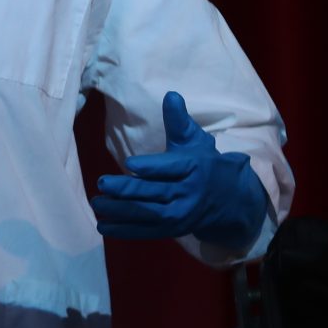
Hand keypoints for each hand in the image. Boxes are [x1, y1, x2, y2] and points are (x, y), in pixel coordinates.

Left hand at [92, 91, 268, 245]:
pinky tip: (104, 226)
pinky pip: (147, 231)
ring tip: (97, 203)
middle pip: (156, 192)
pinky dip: (125, 231)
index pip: (171, 168)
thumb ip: (178, 121)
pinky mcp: (173, 230)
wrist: (229, 201)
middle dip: (127, 189)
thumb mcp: (195, 140)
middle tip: (102, 183)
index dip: (151, 167)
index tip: (130, 163)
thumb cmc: (204, 164)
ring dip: (121, 211)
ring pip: (149, 214)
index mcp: (194, 167)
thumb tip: (170, 95)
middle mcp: (188, 193)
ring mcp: (181, 215)